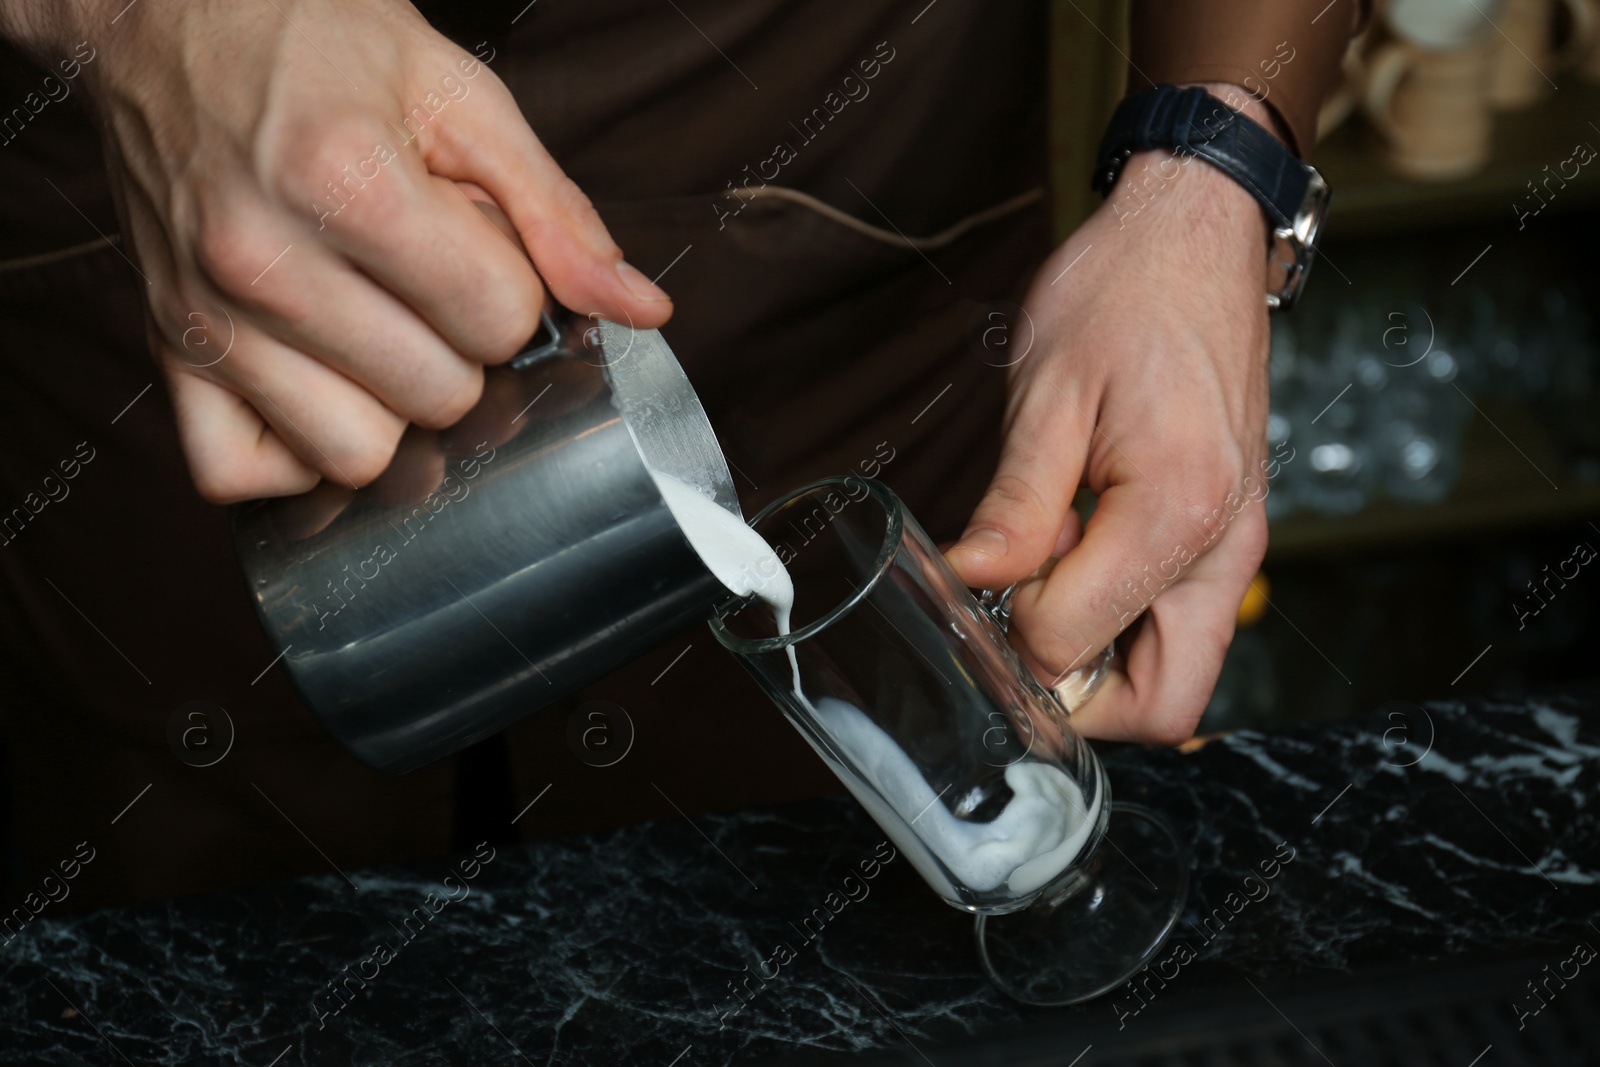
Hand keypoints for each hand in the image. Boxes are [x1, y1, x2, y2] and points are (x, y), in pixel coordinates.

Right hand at [9, 0, 669, 502]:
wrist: (161, 13)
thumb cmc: (312, 38)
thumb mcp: (458, 93)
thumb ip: (555, 211)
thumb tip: (643, 309)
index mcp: (349, 182)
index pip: (500, 321)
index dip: (512, 289)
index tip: (477, 245)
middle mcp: (262, 261)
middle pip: (439, 397)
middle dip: (460, 346)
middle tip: (422, 278)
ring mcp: (204, 317)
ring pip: (355, 455)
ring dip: (389, 407)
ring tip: (374, 327)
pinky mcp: (162, 351)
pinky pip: (239, 474)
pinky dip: (292, 452)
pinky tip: (318, 385)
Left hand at [947, 89, 1277, 744]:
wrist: (1196, 235)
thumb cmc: (1123, 294)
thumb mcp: (1047, 391)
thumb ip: (1014, 505)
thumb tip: (970, 581)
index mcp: (1177, 511)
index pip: (1074, 641)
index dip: (1009, 627)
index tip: (981, 577)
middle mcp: (1226, 546)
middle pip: (1161, 704)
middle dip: (1074, 695)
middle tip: (1011, 625)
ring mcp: (1238, 546)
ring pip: (1178, 674)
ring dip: (1101, 660)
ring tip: (1045, 574)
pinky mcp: (1230, 534)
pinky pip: (1180, 625)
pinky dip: (1124, 622)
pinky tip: (1078, 554)